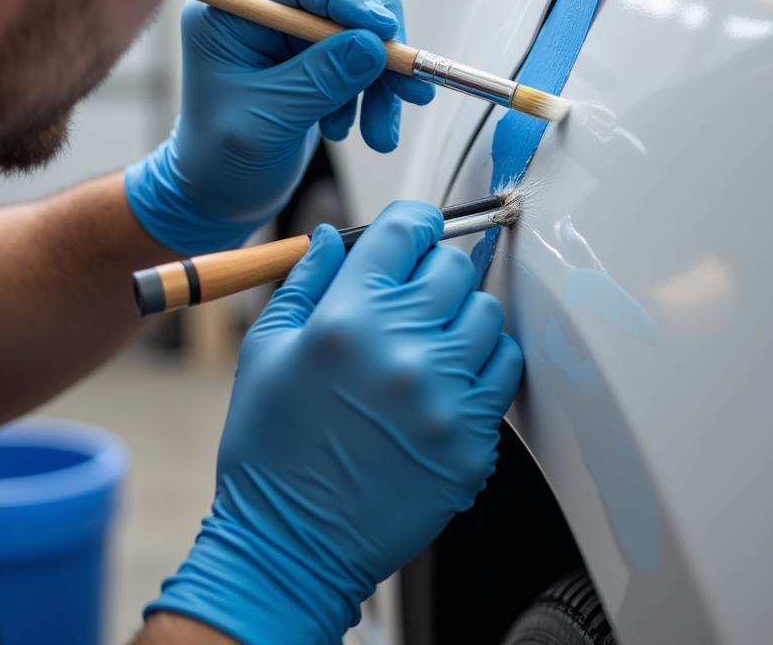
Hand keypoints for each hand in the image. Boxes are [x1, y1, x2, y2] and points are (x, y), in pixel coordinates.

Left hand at [125, 0, 433, 252]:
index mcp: (232, 8)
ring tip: (378, 131)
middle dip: (376, 33)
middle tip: (399, 77)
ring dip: (383, 75)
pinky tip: (369, 130)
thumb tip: (374, 45)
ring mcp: (295, 31)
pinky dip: (378, 91)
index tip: (385, 34)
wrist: (219, 195)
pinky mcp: (319, 55)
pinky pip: (368, 55)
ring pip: (365, 24)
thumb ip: (320, 79)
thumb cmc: (221, 159)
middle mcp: (266, 7)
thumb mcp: (268, 120)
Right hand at [145, 201, 522, 643]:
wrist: (291, 549)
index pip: (405, 231)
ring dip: (462, 315)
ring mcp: (444, 396)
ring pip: (488, 312)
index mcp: (347, 320)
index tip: (415, 231)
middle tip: (415, 294)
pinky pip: (505, 369)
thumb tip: (333, 236)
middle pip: (453, 266)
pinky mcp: (473, 439)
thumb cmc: (271, 452)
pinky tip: (451, 377)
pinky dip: (485, 362)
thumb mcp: (267, 353)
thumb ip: (306, 281)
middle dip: (433, 269)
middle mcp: (402, 350)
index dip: (413, 222)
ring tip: (432, 340)